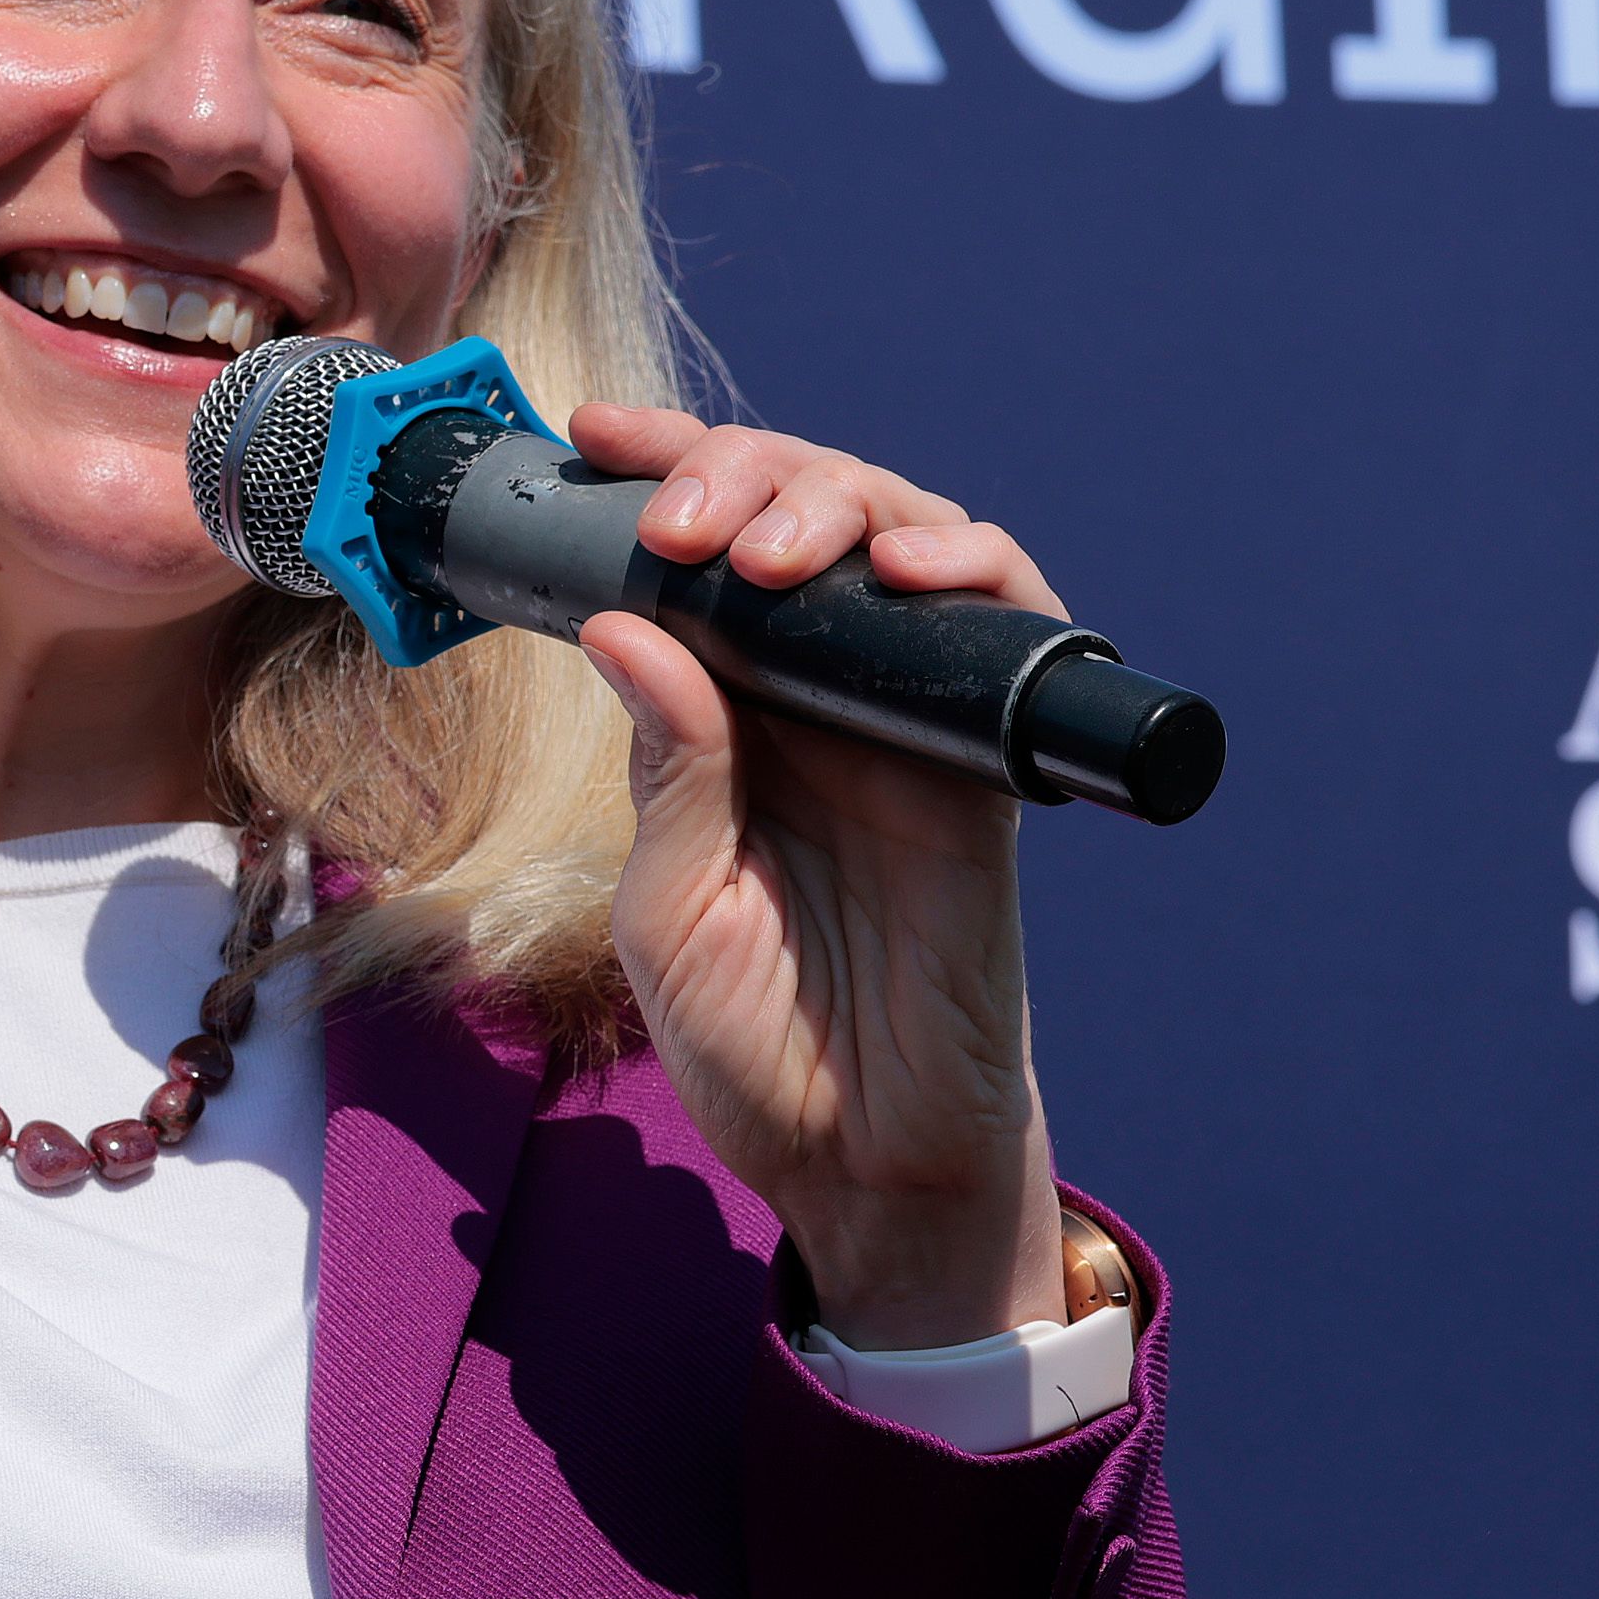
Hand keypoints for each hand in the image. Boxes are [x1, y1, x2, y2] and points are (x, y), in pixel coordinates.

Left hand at [563, 402, 1072, 1352]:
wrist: (866, 1157)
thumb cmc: (756, 1042)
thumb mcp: (669, 908)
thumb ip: (667, 771)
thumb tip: (629, 626)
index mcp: (722, 714)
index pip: (695, 554)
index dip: (659, 476)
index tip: (598, 441)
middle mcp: (816, 693)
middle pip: (797, 511)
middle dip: (740, 473)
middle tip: (684, 518)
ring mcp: (907, 717)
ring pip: (896, 534)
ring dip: (833, 503)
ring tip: (765, 550)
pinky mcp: (988, 760)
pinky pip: (999, 627)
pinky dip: (965, 567)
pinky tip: (905, 568)